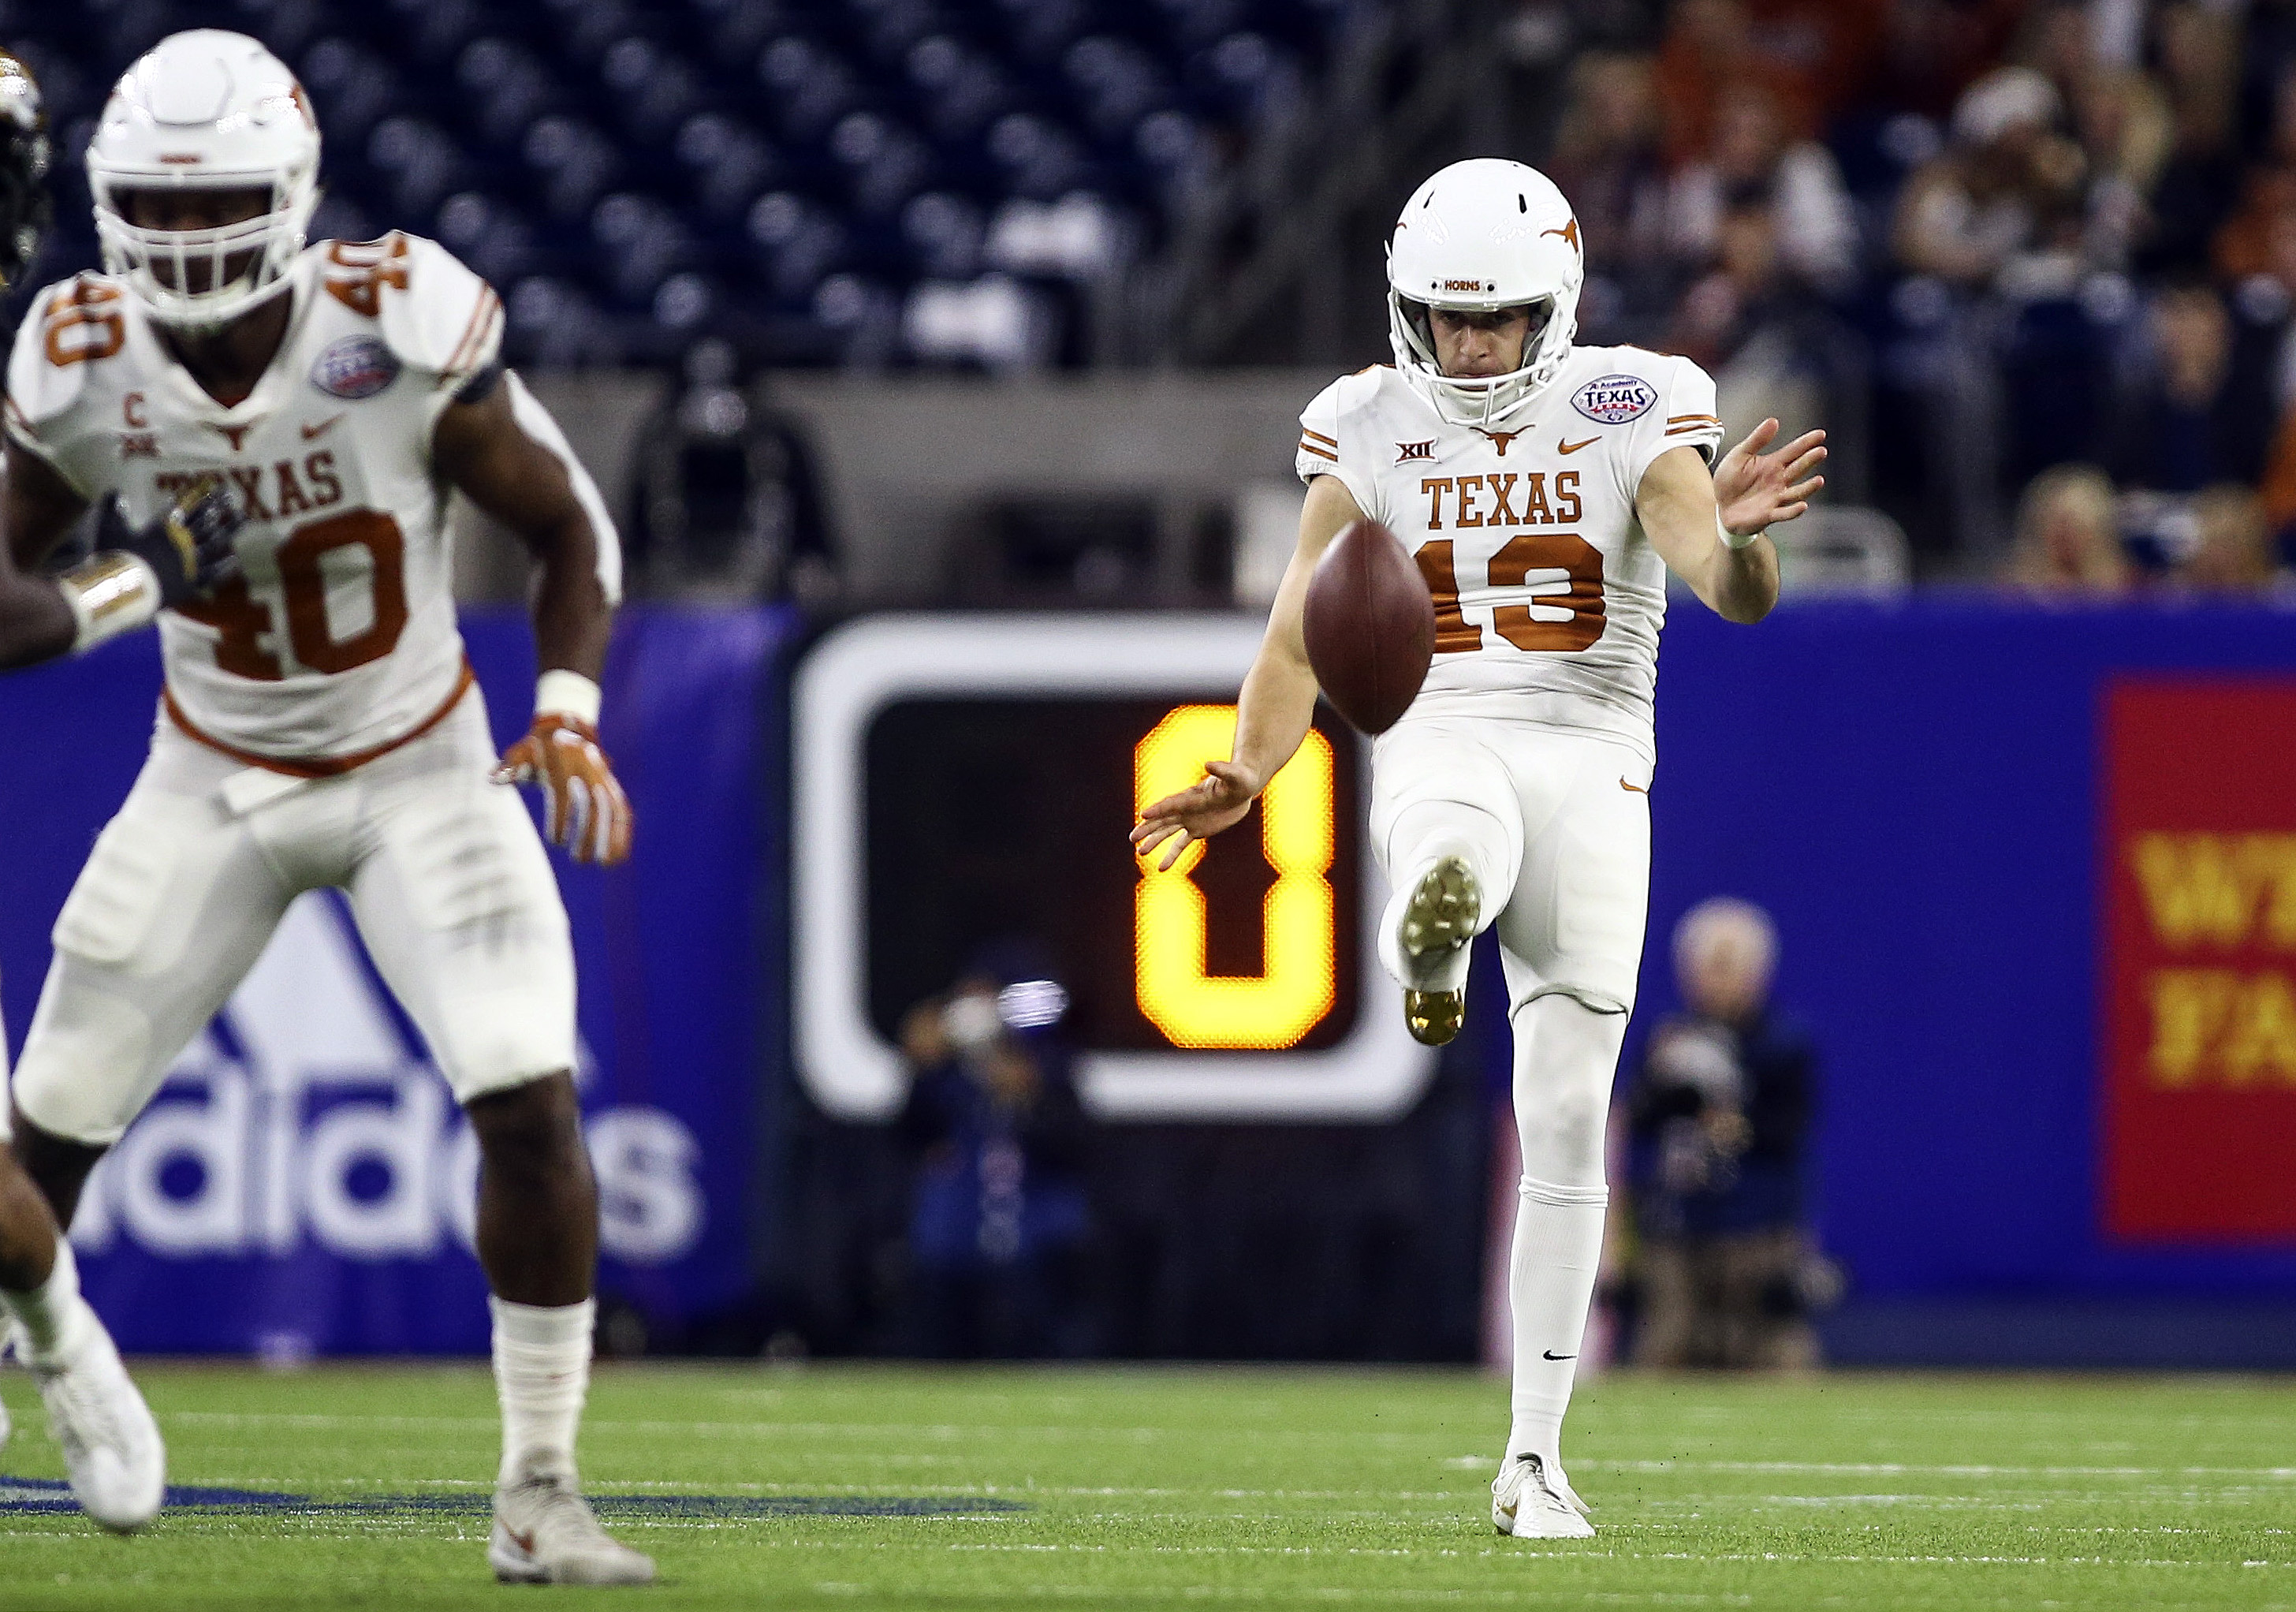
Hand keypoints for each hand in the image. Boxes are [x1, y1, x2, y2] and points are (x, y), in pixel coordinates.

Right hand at [95, 481, 242, 606]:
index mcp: (162, 528)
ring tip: (244, 517)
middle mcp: (181, 543)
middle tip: (231, 495)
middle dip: (217, 506)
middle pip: (204, 521)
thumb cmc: (112, 558)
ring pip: (215, 543)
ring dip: (230, 529)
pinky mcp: (191, 585)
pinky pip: (212, 574)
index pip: (184, 506)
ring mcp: (189, 564)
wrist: (120, 592)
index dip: (198, 493)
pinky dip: (224, 566)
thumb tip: (116, 492)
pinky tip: (235, 559)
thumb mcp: (105, 528)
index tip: (211, 483)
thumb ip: (110, 509)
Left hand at [492, 713, 633, 865]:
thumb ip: (511, 766)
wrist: (567, 727)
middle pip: (594, 805)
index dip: (560, 819)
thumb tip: (492, 779)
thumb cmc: (539, 747)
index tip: (554, 842)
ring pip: (614, 809)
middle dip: (591, 833)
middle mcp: (588, 772)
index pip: (563, 794)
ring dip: (614, 837)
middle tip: (579, 861)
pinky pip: (621, 811)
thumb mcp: (523, 752)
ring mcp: (603, 780)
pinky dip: (622, 833)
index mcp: (565, 765)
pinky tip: (618, 855)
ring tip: (608, 864)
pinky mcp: (611, 788)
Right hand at [1129, 759, 1260, 870]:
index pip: (1171, 803)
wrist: (1243, 787)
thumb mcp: (1233, 774)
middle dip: (1147, 828)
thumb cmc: (1239, 777)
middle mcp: (1186, 808)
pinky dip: (1171, 855)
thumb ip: (1222, 769)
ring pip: (1167, 832)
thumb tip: (1209, 764)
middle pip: (1162, 819)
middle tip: (1132, 838)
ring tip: (1140, 852)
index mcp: (1192, 796)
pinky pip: (1181, 844)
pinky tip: (1162, 868)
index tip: (1143, 815)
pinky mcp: (1197, 830)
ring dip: (1153, 841)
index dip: (1158, 809)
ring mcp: (1190, 820)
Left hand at [1713, 418, 1825, 539]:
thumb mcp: (1739, 456)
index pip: (1794, 451)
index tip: (1821, 434)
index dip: (1807, 442)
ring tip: (1819, 480)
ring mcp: (1776, 498)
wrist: (1718, 506)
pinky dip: (1793, 511)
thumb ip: (1756, 440)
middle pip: (1798, 469)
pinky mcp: (1769, 514)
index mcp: (1773, 464)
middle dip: (1810, 460)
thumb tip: (1773, 420)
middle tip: (1821, 451)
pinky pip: (1784, 513)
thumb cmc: (1730, 480)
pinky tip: (1802, 506)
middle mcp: (1779, 480)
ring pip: (1797, 492)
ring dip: (1809, 487)